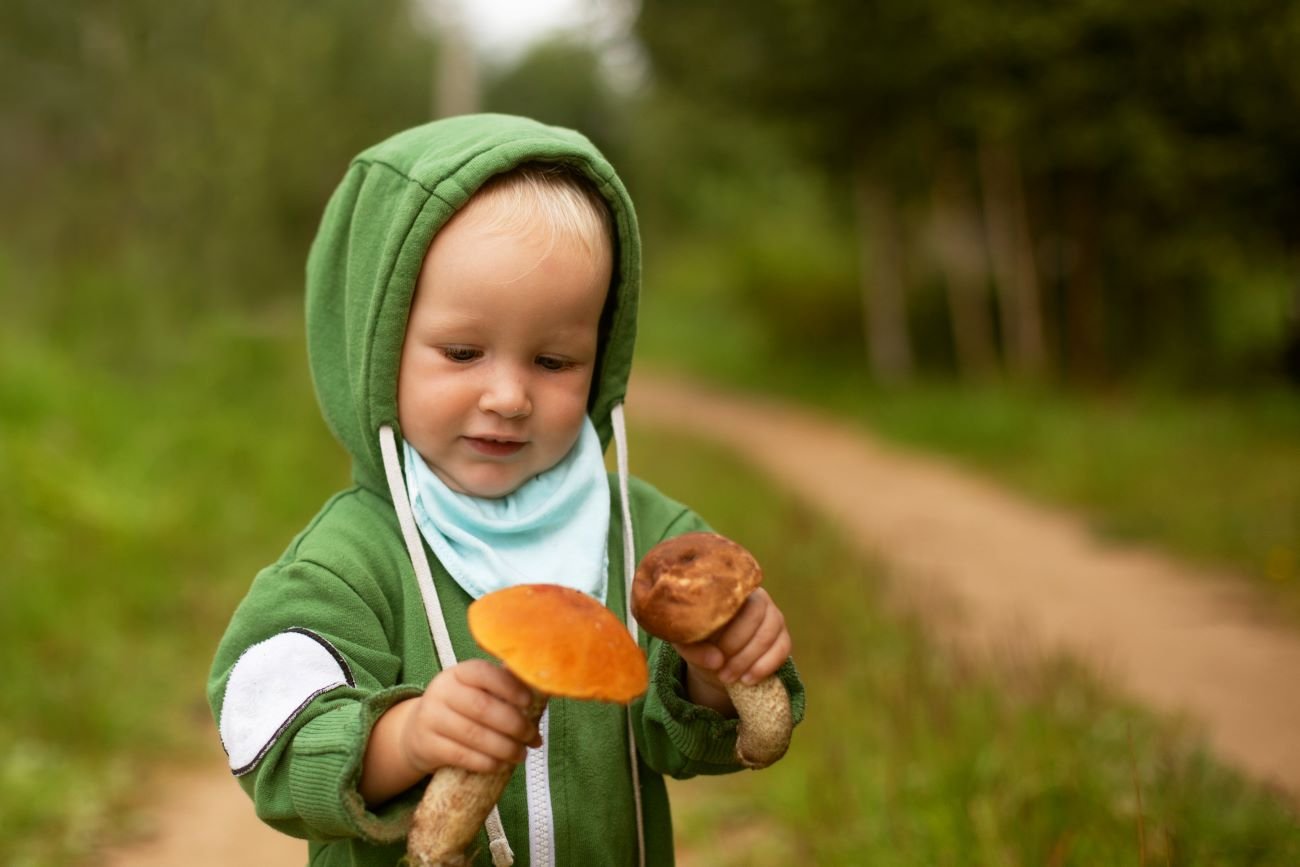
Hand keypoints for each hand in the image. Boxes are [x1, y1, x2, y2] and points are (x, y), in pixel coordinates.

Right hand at [400, 659, 542, 776]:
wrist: (416, 732)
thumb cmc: (461, 709)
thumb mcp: (474, 691)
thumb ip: (503, 690)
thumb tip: (544, 694)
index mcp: (458, 673)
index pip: (483, 672)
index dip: (509, 687)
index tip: (530, 702)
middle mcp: (441, 691)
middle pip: (482, 707)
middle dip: (514, 724)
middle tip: (533, 737)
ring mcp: (431, 718)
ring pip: (473, 734)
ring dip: (504, 747)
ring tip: (522, 754)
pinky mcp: (427, 745)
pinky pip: (461, 755)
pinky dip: (485, 762)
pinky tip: (500, 764)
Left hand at [673, 588, 790, 713]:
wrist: (716, 661)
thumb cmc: (699, 643)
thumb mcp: (687, 644)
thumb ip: (694, 649)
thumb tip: (717, 660)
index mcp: (731, 591)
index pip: (738, 600)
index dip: (729, 629)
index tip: (715, 654)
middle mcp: (757, 598)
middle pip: (756, 616)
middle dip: (738, 648)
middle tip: (722, 672)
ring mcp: (773, 616)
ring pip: (769, 634)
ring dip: (749, 660)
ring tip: (729, 678)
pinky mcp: (783, 636)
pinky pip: (782, 648)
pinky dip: (765, 666)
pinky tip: (747, 679)